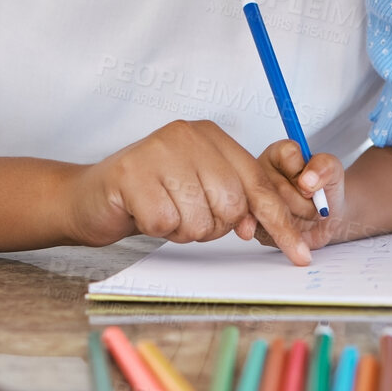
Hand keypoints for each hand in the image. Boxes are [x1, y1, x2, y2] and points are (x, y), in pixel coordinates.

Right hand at [67, 120, 312, 263]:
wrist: (91, 197)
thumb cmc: (151, 195)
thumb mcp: (199, 190)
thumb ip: (232, 200)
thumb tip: (253, 225)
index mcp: (211, 136)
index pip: (258, 184)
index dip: (280, 223)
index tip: (300, 254)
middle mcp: (187, 135)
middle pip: (231, 204)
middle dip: (213, 226)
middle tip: (187, 217)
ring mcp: (157, 151)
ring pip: (199, 218)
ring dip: (183, 229)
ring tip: (164, 212)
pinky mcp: (130, 174)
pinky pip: (166, 223)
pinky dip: (157, 229)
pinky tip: (144, 213)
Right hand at [251, 139, 348, 251]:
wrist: (327, 218)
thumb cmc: (325, 190)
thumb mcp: (333, 172)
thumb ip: (324, 166)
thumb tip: (307, 180)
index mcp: (276, 154)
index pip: (288, 154)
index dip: (305, 173)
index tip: (313, 185)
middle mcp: (260, 174)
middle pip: (281, 189)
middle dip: (306, 203)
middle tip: (314, 204)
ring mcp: (254, 200)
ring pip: (277, 213)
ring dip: (300, 220)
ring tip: (304, 215)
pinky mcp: (255, 226)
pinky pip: (273, 233)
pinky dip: (291, 236)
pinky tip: (295, 228)